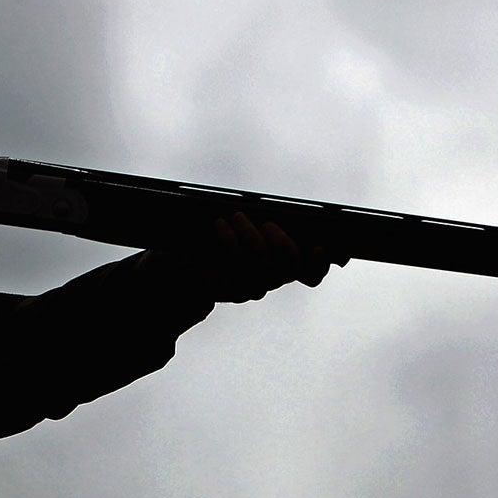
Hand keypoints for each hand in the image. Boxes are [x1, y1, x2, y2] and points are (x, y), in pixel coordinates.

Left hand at [154, 212, 343, 303]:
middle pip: (288, 270)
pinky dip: (228, 242)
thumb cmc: (218, 233)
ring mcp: (244, 289)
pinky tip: (220, 225)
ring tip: (236, 217)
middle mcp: (267, 281)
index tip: (321, 246)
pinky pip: (232, 270)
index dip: (320, 264)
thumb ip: (268, 217)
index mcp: (280, 264)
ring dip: (250, 239)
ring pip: (261, 270)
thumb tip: (294, 207)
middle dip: (282, 245)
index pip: (311, 273)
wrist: (176, 255)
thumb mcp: (243, 220)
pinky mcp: (221, 290)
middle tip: (269, 224)